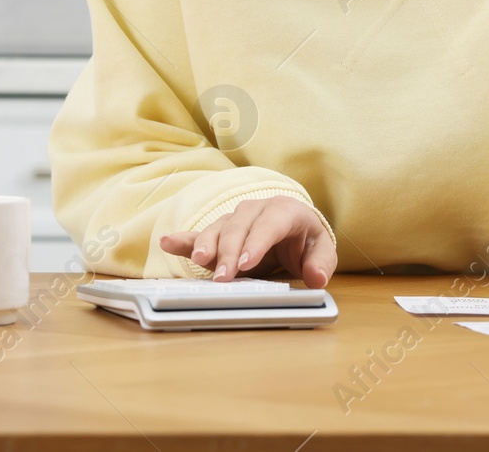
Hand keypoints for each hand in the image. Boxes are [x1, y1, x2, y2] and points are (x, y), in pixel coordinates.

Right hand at [158, 196, 335, 287]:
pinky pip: (199, 234)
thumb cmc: (306, 239)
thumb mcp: (321, 250)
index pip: (270, 224)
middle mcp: (256, 210)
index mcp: (285, 211)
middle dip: (230, 251)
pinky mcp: (220, 233)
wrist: (294, 227)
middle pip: (239, 227)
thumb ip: (321, 263)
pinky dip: (183, 239)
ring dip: (207, 245)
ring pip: (219, 229)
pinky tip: (167, 242)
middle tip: (224, 277)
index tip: (246, 263)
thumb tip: (317, 278)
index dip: (257, 242)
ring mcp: (235, 220)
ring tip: (198, 262)